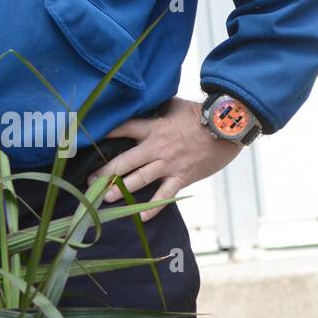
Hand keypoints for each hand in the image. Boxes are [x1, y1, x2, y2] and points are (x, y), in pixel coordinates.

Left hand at [86, 97, 241, 220]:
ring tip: (105, 197)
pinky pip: (165, 195)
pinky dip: (153, 207)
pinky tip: (141, 216)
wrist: (227, 129)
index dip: (106, 134)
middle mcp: (156, 147)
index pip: (123, 129)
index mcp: (153, 128)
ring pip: (139, 179)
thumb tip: (147, 101)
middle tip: (90, 181)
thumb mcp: (175, 105)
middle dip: (105, 171)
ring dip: (121, 189)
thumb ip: (158, 108)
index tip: (89, 141)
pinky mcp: (182, 177)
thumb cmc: (201, 114)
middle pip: (124, 161)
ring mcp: (169, 164)